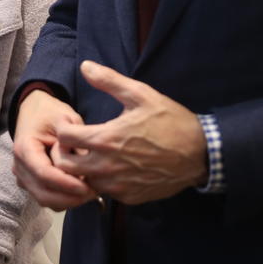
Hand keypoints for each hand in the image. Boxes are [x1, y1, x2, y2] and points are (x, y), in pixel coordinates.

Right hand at [12, 87, 96, 210]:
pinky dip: (64, 199)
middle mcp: (20, 166)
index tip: (86, 188)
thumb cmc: (51, 114)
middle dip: (69, 198)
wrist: (34, 112)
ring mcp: (23, 177)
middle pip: (43, 193)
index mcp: (25, 148)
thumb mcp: (66, 120)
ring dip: (68, 201)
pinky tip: (80, 191)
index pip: (44, 173)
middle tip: (94, 193)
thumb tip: (88, 168)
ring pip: (45, 200)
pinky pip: (47, 198)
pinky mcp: (30, 183)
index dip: (65, 184)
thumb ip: (75, 143)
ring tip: (90, 192)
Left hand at [52, 60, 206, 204]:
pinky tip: (113, 167)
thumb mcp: (141, 95)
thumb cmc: (170, 121)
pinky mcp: (129, 197)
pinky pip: (105, 192)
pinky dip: (103, 181)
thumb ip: (109, 80)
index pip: (63, 137)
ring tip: (93, 154)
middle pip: (65, 165)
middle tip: (76, 142)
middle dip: (64, 151)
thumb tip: (85, 66)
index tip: (71, 124)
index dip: (62, 128)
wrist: (199, 153)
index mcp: (105, 139)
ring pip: (83, 181)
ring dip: (82, 169)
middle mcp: (106, 167)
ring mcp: (118, 186)